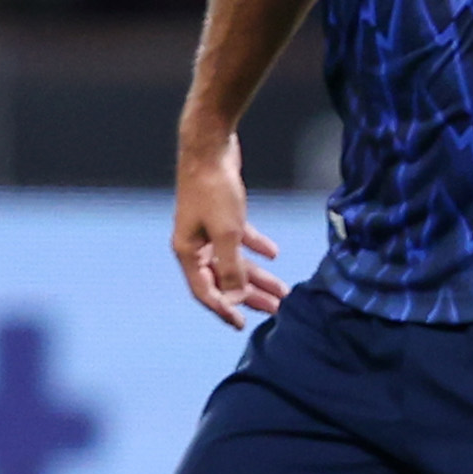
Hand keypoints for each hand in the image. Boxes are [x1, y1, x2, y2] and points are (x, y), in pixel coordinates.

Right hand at [173, 132, 285, 329]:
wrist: (210, 149)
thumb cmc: (215, 190)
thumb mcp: (228, 232)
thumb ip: (231, 267)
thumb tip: (234, 298)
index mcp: (189, 253)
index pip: (207, 291)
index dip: (225, 309)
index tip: (244, 324)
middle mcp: (195, 245)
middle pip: (224, 279)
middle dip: (250, 296)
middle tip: (276, 310)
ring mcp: (208, 230)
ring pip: (234, 261)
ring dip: (257, 275)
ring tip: (282, 290)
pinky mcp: (222, 215)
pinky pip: (239, 239)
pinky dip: (256, 246)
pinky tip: (273, 254)